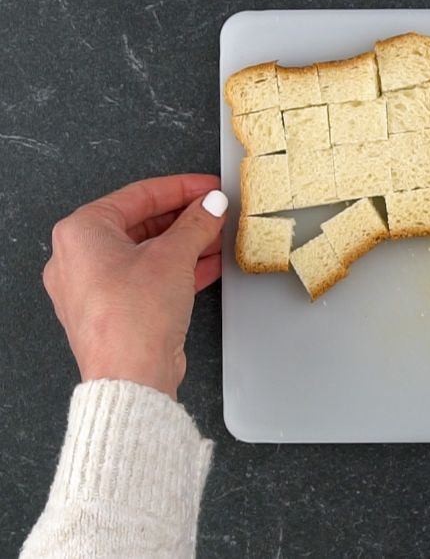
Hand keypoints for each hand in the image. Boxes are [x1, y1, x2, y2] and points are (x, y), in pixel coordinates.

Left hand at [42, 175, 227, 399]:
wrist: (131, 375)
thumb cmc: (132, 318)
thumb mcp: (174, 256)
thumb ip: (196, 224)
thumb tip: (210, 206)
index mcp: (80, 232)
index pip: (138, 195)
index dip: (181, 188)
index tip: (208, 187)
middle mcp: (78, 258)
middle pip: (141, 223)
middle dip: (185, 218)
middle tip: (215, 211)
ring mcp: (94, 286)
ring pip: (146, 252)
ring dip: (185, 243)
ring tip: (217, 236)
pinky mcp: (113, 310)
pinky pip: (147, 277)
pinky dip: (176, 268)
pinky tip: (207, 263)